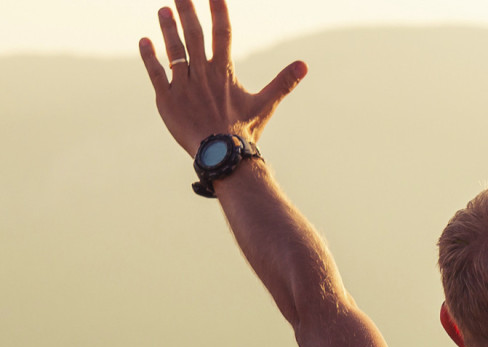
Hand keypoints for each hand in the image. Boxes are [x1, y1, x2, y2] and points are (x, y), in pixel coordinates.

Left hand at [139, 0, 305, 155]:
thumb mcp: (266, 104)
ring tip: (163, 9)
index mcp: (224, 72)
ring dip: (168, 29)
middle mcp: (203, 74)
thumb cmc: (244, 130)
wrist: (221, 155)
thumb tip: (304, 65)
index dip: (218, 11)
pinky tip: (145, 41)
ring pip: (174, 51)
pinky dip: (149, 56)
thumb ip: (283, 82)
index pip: (223, 34)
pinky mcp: (167, 99)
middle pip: (194, 35)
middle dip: (187, 11)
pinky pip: (155, 73)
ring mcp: (183, 85)